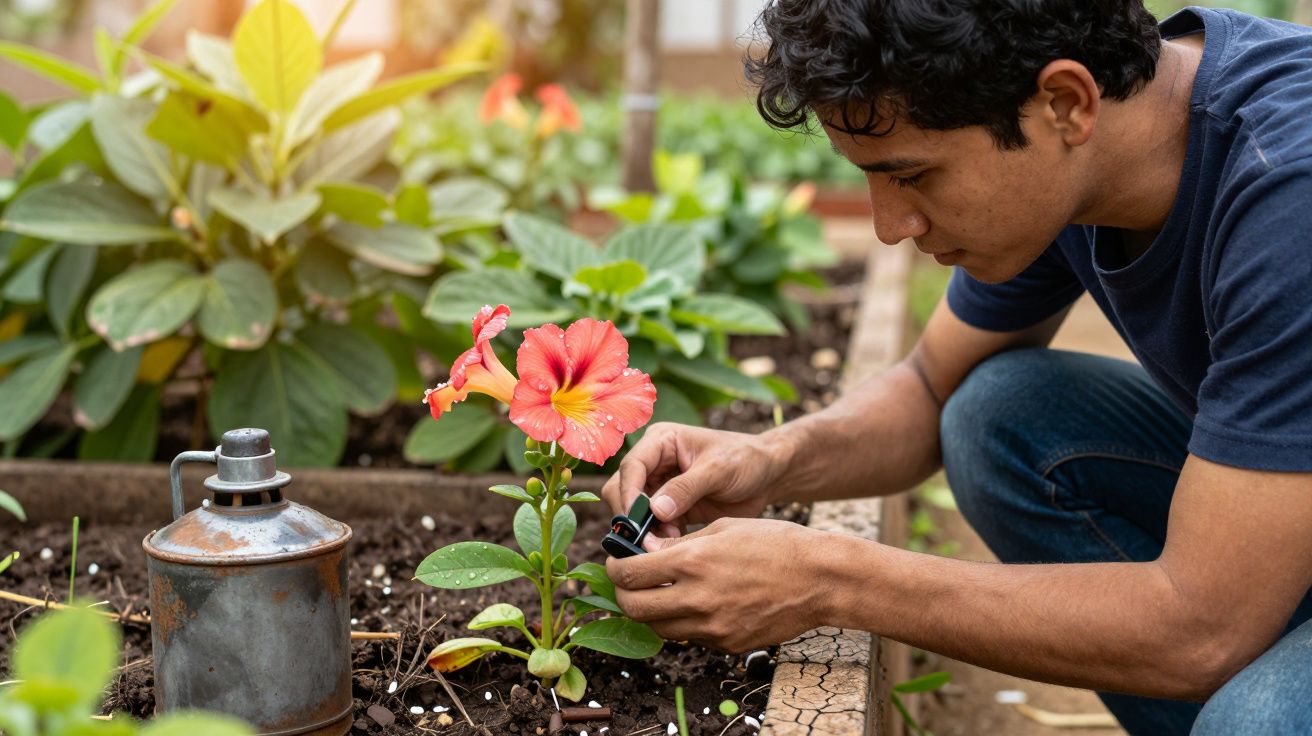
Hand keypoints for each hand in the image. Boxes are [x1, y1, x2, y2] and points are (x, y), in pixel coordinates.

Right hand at [600, 423, 789, 549]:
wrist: (768, 475)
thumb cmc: (746, 460)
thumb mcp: (718, 470)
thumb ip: (686, 488)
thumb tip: (655, 510)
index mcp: (661, 441)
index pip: (631, 466)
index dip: (629, 493)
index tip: (635, 519)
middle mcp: (654, 462)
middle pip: (622, 489)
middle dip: (631, 514)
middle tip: (648, 537)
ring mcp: (660, 486)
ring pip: (633, 511)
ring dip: (645, 529)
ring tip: (669, 540)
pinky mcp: (670, 508)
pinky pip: (652, 526)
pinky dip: (657, 537)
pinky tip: (675, 543)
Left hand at [606, 518, 832, 651]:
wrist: (820, 578)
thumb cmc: (775, 543)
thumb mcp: (723, 528)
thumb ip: (681, 543)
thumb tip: (646, 551)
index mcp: (693, 561)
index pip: (629, 573)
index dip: (615, 568)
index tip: (617, 562)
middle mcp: (697, 598)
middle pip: (634, 608)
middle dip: (624, 594)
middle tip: (629, 582)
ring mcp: (712, 626)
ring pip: (659, 628)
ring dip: (652, 611)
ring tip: (662, 592)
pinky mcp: (727, 644)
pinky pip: (691, 637)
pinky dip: (684, 622)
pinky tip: (697, 603)